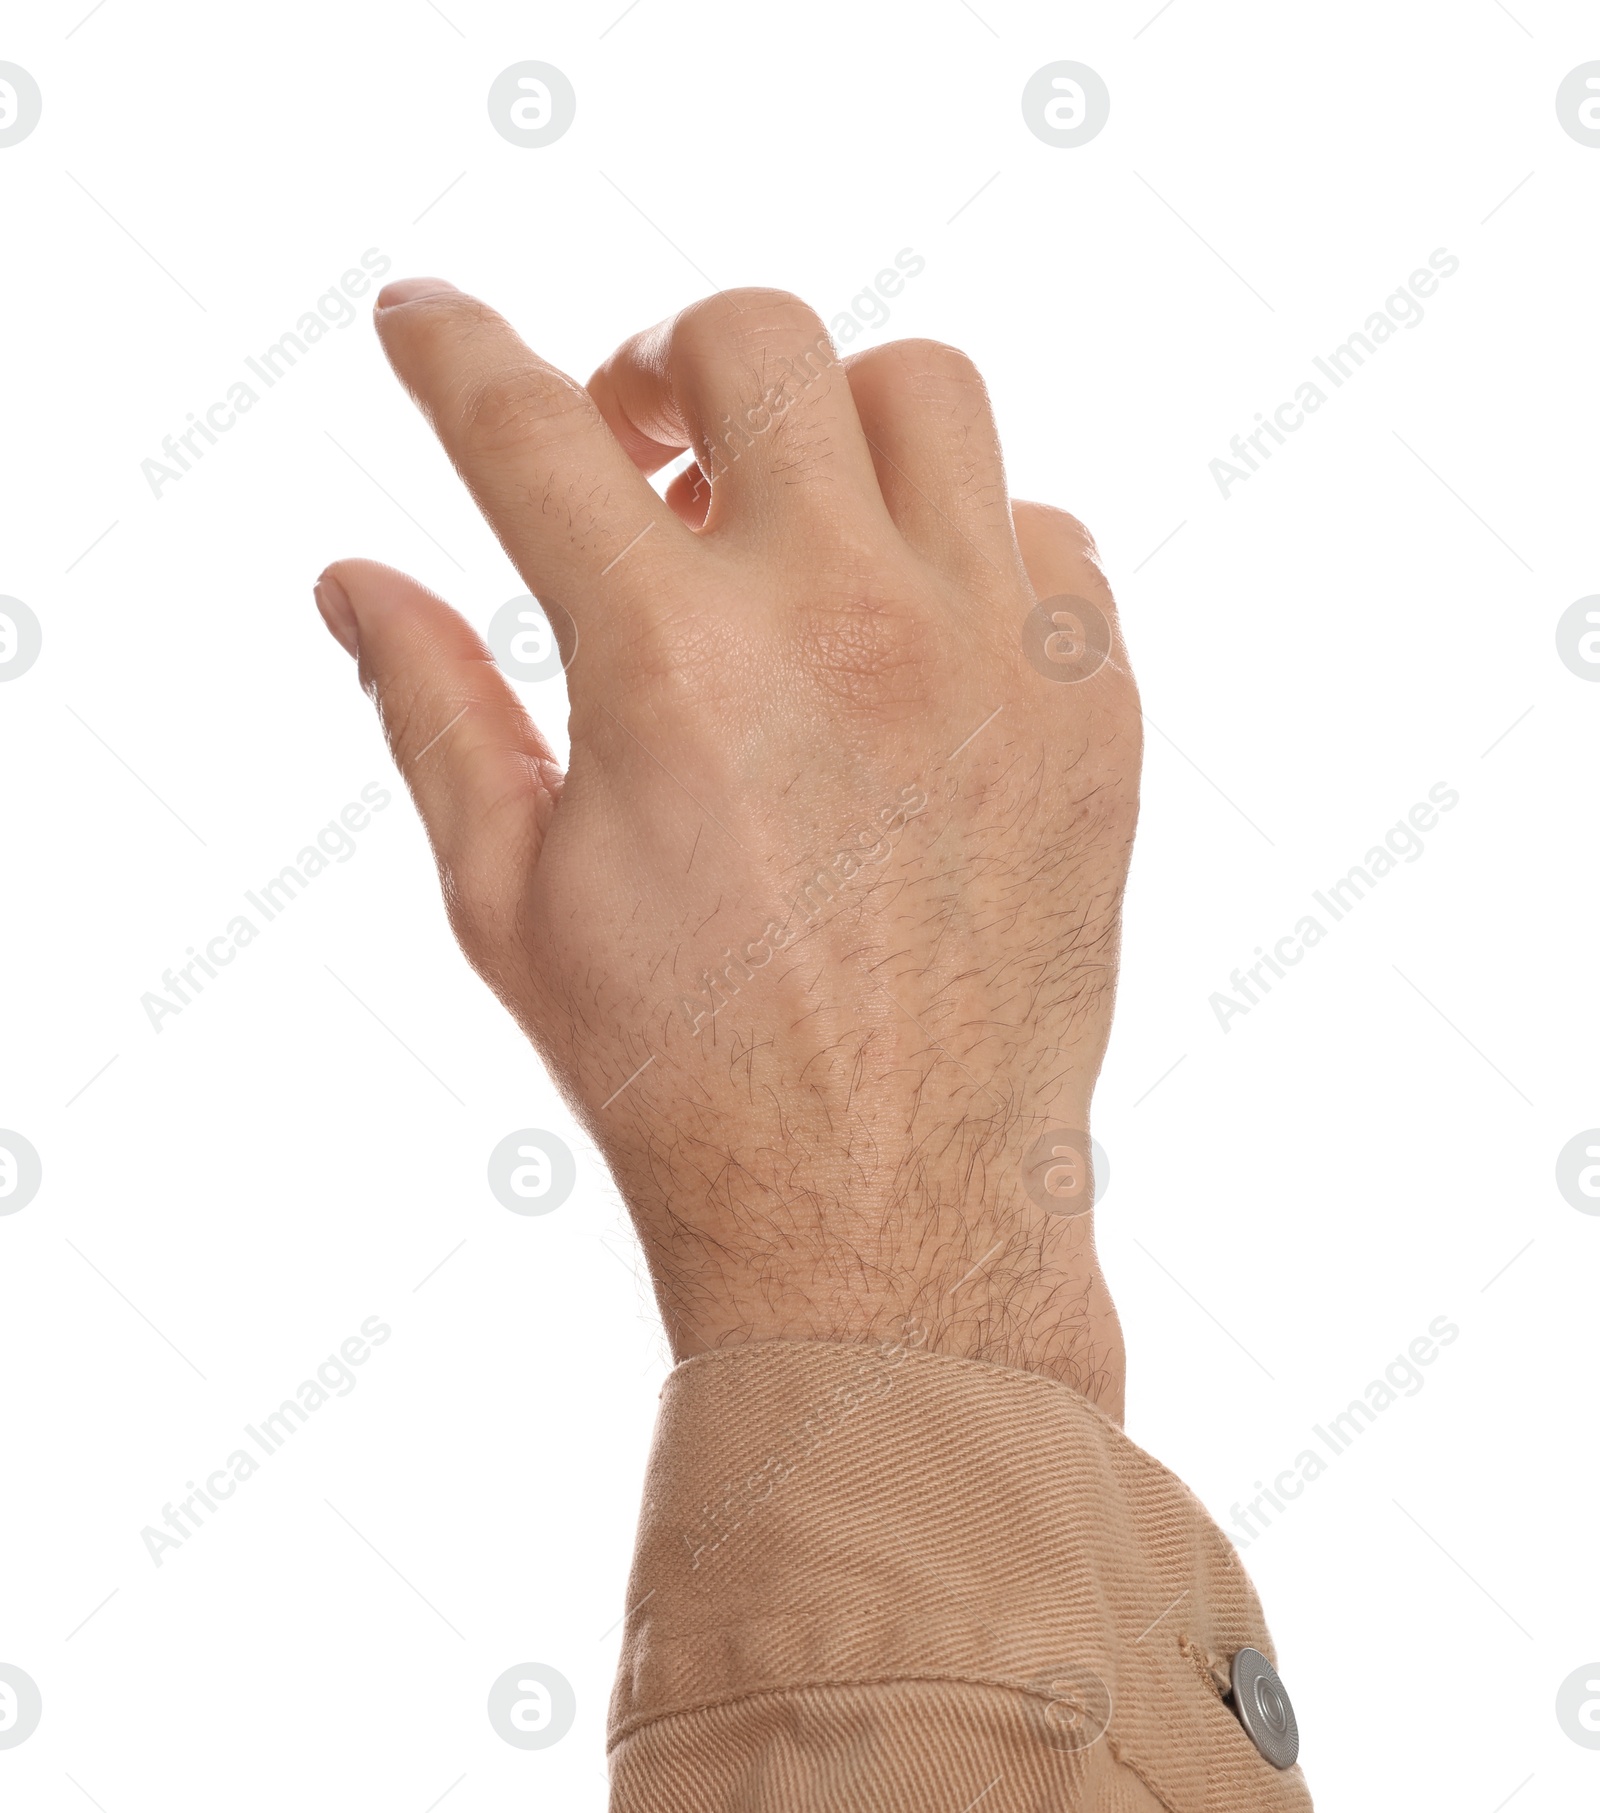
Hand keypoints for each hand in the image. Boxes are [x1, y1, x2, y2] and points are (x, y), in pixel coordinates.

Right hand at [314, 283, 1140, 1410]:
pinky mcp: (1092, 709)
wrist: (885, 1210)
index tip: (423, 321)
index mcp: (673, 664)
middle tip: (639, 447)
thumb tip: (356, 584)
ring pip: (925, 394)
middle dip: (663, 363)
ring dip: (828, 426)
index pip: (527, 431)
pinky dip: (961, 545)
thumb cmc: (682, 1075)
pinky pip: (1041, 535)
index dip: (454, 352)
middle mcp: (846, 620)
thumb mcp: (510, 900)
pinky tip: (905, 638)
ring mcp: (993, 653)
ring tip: (785, 529)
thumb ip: (432, 711)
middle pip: (754, 340)